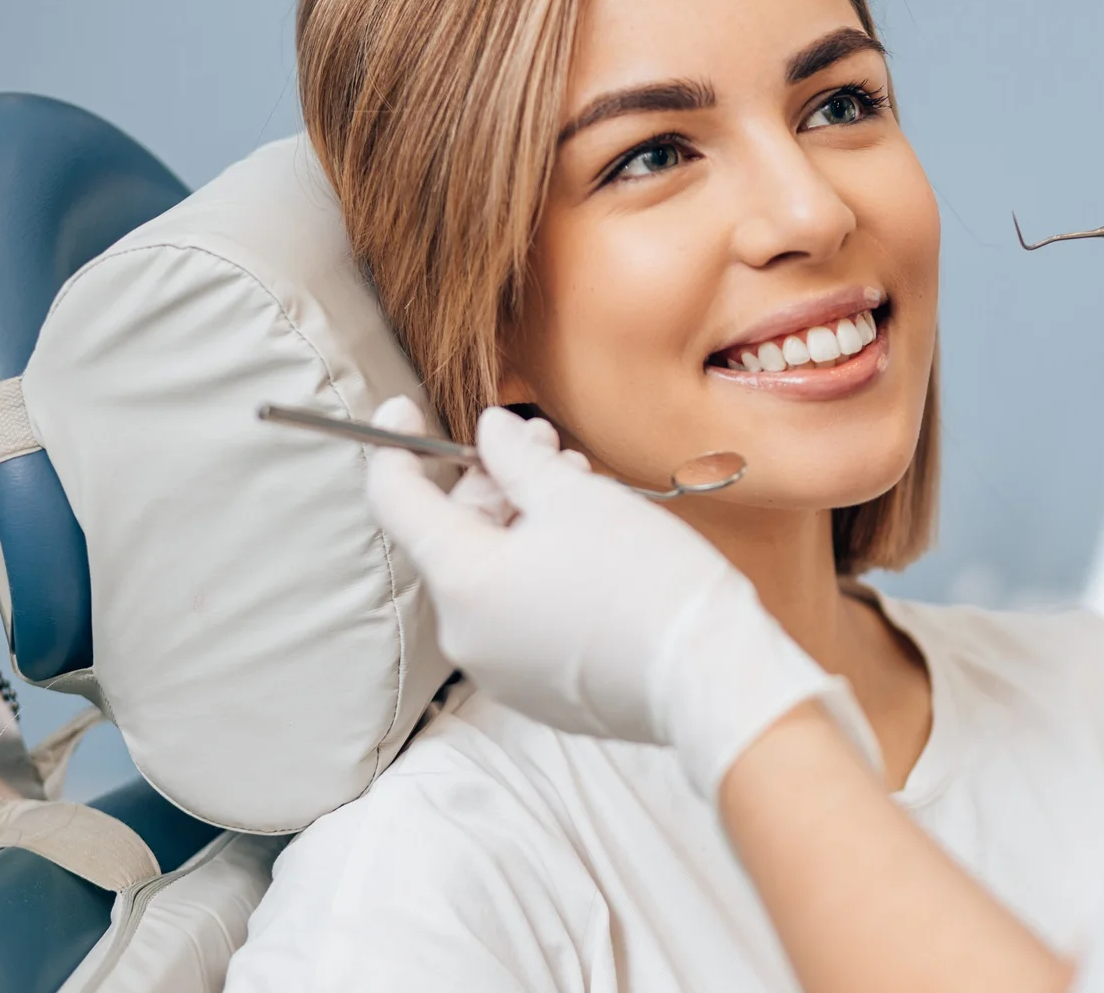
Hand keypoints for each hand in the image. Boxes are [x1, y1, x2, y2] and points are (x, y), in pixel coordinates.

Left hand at [364, 399, 879, 796]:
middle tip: (545, 446)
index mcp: (463, 580)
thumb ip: (516, 459)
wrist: (708, 678)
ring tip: (581, 492)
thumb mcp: (578, 497)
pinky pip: (518, 617)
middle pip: (454, 537)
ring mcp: (498, 669)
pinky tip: (590, 549)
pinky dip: (539, 575)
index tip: (404, 412)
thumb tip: (489, 432)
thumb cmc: (647, 580)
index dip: (394, 447)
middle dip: (494, 482)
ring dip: (523, 526)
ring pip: (492, 575)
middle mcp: (464, 633)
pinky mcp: (536, 691)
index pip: (396, 503)